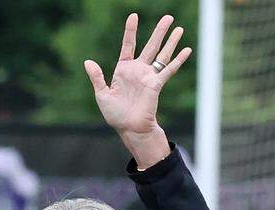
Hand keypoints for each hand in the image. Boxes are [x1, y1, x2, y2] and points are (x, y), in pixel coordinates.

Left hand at [84, 13, 191, 168]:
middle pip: (151, 46)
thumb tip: (88, 62)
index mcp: (124, 69)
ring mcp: (148, 76)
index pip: (128, 45)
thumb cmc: (115, 114)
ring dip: (171, 42)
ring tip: (179, 28)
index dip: (131, 31)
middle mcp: (138, 70)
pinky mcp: (156, 84)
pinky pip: (168, 70)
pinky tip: (187, 50)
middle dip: (159, 31)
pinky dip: (178, 60)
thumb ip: (97, 77)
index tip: (134, 16)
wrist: (129, 128)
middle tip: (168, 17)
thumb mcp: (102, 95)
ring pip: (162, 55)